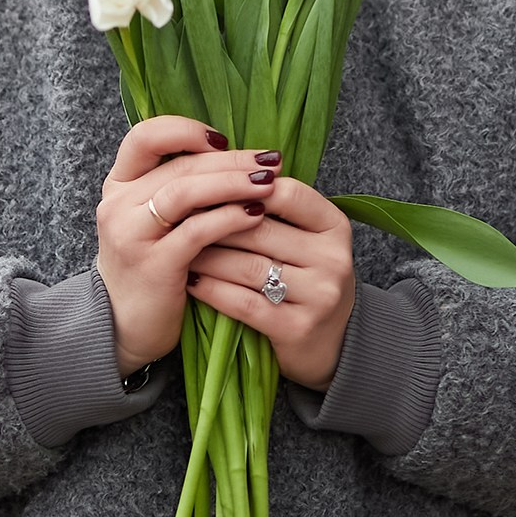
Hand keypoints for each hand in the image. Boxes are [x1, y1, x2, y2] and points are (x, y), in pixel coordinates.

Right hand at [95, 116, 282, 377]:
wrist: (121, 326)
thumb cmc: (150, 265)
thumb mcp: (152, 219)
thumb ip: (178, 186)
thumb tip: (236, 157)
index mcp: (119, 183)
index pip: (145, 136)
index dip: (185, 131)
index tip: (223, 140)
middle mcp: (119, 203)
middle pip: (179, 165)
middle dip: (230, 160)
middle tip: (270, 161)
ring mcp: (132, 234)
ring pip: (185, 192)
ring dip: (232, 184)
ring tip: (269, 185)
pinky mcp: (153, 265)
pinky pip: (195, 232)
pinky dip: (228, 219)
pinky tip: (255, 215)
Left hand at [186, 180, 355, 389]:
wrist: (336, 343)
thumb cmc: (308, 278)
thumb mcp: (307, 239)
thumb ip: (276, 209)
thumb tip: (221, 173)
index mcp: (334, 227)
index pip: (287, 193)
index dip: (244, 187)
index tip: (210, 187)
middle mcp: (332, 258)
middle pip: (261, 230)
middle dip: (215, 221)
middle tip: (179, 215)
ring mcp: (318, 296)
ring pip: (248, 266)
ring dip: (207, 255)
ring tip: (180, 247)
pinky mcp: (298, 329)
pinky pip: (244, 303)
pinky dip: (213, 289)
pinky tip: (192, 280)